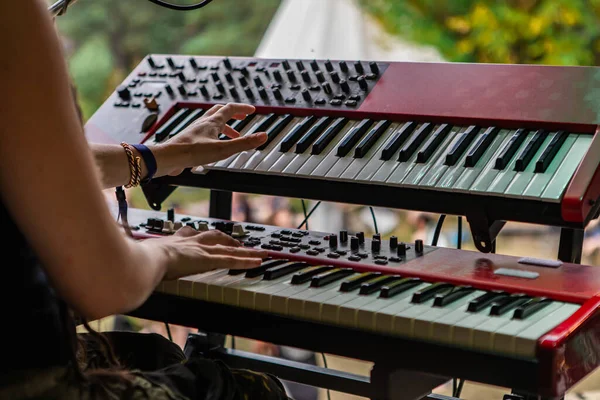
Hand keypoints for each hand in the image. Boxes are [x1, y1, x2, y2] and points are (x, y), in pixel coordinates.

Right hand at [144, 226, 268, 280]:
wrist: (141, 260)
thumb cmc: (134, 261)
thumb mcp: (133, 259)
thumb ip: (132, 260)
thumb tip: (116, 267)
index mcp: (171, 242)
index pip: (189, 235)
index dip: (199, 236)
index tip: (203, 236)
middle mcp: (188, 243)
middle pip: (213, 237)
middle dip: (227, 240)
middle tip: (238, 244)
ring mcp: (199, 251)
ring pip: (228, 249)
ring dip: (245, 252)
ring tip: (259, 254)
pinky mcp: (207, 260)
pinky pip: (231, 261)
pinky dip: (246, 261)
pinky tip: (258, 262)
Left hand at [164, 103, 266, 174]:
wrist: (168, 158)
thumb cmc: (191, 152)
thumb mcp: (223, 149)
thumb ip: (244, 143)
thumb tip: (263, 136)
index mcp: (212, 122)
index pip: (230, 108)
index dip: (243, 109)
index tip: (252, 110)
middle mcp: (203, 123)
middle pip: (220, 112)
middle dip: (233, 114)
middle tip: (241, 118)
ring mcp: (195, 131)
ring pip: (212, 123)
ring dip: (224, 126)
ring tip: (232, 137)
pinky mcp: (189, 141)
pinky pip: (204, 133)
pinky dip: (214, 136)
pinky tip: (214, 147)